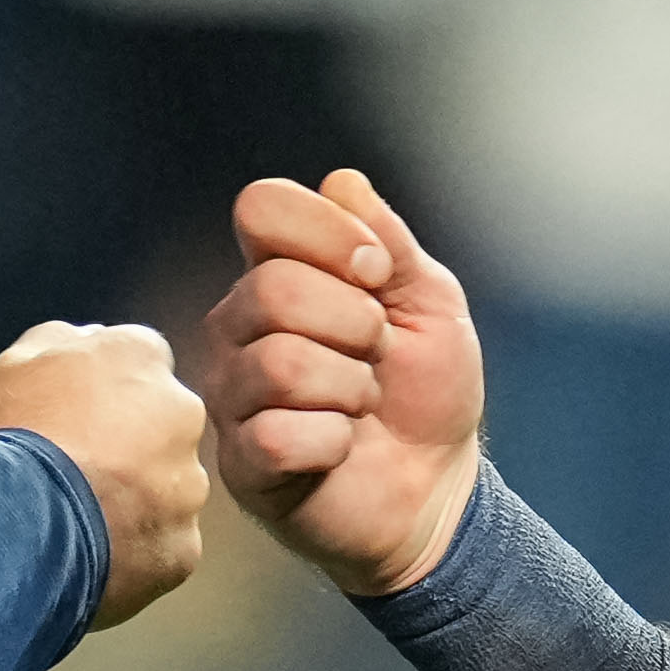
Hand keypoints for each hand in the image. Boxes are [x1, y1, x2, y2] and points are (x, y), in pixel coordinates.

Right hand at [0, 321, 208, 629]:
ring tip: (81, 521)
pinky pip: (164, 547)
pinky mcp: (183, 545)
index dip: (111, 395)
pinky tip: (95, 556)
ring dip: (139, 502)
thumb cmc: (8, 438)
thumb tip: (86, 342)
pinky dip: (137, 553)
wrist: (10, 524)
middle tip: (83, 473)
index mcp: (139, 357)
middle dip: (135, 447)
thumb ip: (62, 342)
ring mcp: (188, 484)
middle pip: (166, 428)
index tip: (85, 420)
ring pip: (170, 491)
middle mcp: (181, 412)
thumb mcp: (14, 363)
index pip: (143, 363)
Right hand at [200, 171, 479, 595]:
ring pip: (280, 364)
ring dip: (351, 389)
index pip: (262, 208)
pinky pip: (280, 436)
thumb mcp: (430, 303)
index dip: (328, 232)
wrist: (437, 489)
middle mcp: (239, 326)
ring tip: (360, 407)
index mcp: (278, 272)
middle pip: (273, 289)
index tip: (378, 273)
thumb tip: (343, 181)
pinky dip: (334, 444)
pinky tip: (339, 451)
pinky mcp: (241, 462)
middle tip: (376, 357)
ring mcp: (232, 394)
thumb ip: (389, 242)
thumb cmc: (426, 393)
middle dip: (355, 325)